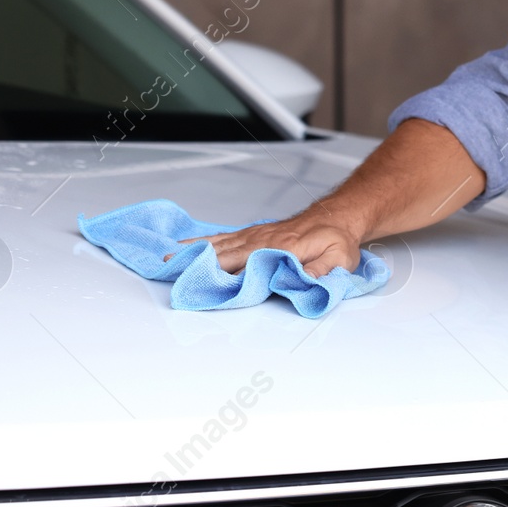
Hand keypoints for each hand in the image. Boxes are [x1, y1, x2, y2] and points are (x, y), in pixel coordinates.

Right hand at [163, 218, 361, 276]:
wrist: (336, 217)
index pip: (251, 267)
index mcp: (283, 248)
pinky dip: (201, 243)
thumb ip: (321, 271)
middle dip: (201, 267)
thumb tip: (302, 282)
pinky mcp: (251, 234)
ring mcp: (255, 236)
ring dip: (194, 254)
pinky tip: (183, 248)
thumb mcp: (339, 259)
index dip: (230, 279)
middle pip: (227, 256)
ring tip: (168, 262)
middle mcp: (263, 240)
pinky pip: (222, 238)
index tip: (208, 290)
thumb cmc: (337, 240)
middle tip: (175, 278)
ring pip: (220, 246)